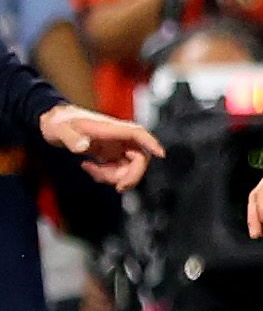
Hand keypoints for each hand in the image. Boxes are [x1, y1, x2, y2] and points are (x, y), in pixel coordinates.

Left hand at [38, 104, 158, 189]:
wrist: (54, 123)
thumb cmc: (58, 122)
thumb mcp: (60, 130)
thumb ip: (71, 139)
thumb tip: (83, 148)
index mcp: (110, 129)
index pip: (137, 134)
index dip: (151, 143)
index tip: (161, 154)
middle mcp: (118, 138)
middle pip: (140, 157)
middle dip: (132, 175)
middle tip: (118, 188)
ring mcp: (116, 146)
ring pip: (130, 166)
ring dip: (114, 177)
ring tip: (91, 171)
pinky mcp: (110, 153)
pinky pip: (118, 169)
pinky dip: (106, 174)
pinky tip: (88, 167)